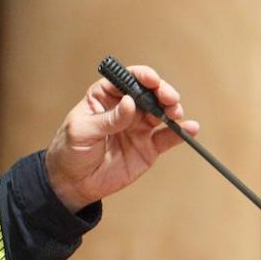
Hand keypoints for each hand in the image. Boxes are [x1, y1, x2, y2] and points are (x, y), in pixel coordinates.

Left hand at [44, 65, 198, 212]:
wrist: (73, 183)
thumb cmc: (69, 151)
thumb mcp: (82, 132)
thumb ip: (108, 119)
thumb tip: (130, 102)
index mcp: (105, 98)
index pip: (127, 80)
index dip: (141, 76)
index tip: (152, 80)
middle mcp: (125, 109)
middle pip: (150, 93)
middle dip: (162, 92)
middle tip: (169, 98)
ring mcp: (138, 127)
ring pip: (162, 112)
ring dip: (172, 109)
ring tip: (175, 113)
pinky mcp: (148, 147)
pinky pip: (168, 137)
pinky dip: (181, 132)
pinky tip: (191, 128)